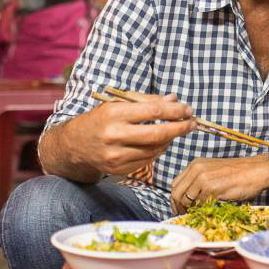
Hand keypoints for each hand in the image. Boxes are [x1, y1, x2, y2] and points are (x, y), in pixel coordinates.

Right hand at [56, 93, 196, 176]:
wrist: (74, 145)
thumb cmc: (100, 120)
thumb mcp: (118, 104)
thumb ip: (147, 101)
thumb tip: (174, 99)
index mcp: (114, 114)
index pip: (152, 111)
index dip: (174, 110)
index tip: (187, 108)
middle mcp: (114, 136)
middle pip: (158, 134)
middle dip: (180, 128)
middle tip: (193, 123)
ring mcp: (116, 156)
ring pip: (155, 149)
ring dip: (171, 139)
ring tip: (176, 130)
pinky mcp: (119, 169)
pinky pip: (148, 160)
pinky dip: (158, 150)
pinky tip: (161, 142)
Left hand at [170, 155, 268, 214]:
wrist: (256, 171)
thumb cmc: (237, 174)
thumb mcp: (213, 172)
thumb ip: (199, 181)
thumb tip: (187, 199)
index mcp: (195, 164)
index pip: (175, 184)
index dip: (175, 199)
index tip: (178, 209)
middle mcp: (196, 169)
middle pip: (177, 193)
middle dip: (178, 207)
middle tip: (182, 216)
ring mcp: (203, 178)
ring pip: (186, 200)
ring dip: (188, 210)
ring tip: (194, 216)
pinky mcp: (211, 188)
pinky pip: (199, 204)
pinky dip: (200, 210)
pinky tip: (206, 212)